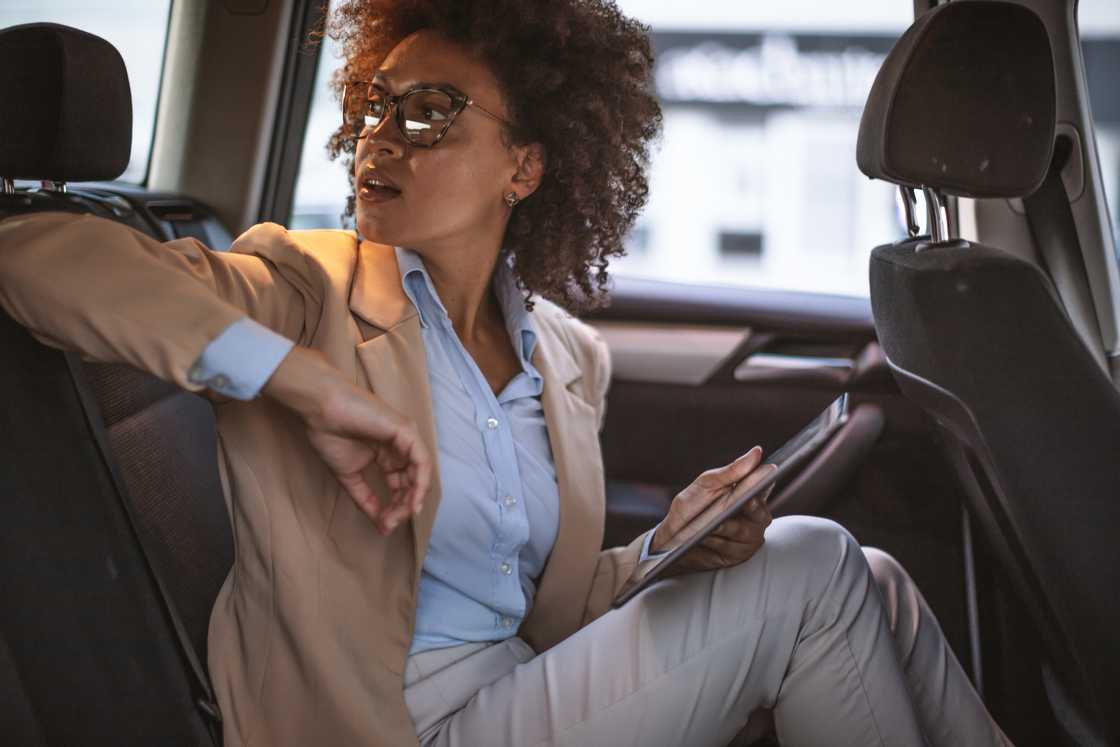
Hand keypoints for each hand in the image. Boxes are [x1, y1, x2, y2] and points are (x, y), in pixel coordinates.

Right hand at [263, 347, 432, 535]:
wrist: (321, 409)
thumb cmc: (331, 434)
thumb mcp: (349, 476)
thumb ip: (365, 498)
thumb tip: (379, 523)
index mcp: (389, 456)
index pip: (401, 486)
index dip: (395, 508)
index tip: (383, 527)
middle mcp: (402, 448)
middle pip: (413, 484)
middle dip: (403, 508)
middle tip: (388, 524)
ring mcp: (406, 438)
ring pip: (421, 475)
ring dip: (411, 500)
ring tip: (398, 516)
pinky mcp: (407, 432)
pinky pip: (422, 461)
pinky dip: (420, 483)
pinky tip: (412, 501)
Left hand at [650, 446, 774, 575]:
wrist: (670, 539)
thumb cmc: (690, 508)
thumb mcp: (706, 485)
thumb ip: (730, 471)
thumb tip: (756, 453)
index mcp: (750, 495)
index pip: (764, 488)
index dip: (762, 488)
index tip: (754, 489)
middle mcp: (755, 518)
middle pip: (759, 514)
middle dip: (744, 510)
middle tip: (732, 509)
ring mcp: (748, 539)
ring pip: (742, 532)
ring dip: (721, 527)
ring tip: (707, 525)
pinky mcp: (737, 556)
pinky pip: (729, 549)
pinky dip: (713, 542)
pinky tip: (702, 539)